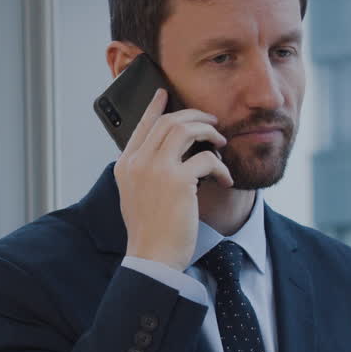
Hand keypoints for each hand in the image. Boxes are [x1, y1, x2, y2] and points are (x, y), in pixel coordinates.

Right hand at [115, 88, 231, 271]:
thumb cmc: (149, 231)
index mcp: (125, 166)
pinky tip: (225, 179)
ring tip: (221, 141)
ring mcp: (156, 170)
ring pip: (186, 130)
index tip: (165, 94)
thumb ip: (143, 172)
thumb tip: (165, 152)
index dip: (155, 107)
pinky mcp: (178, 181)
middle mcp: (137, 162)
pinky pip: (206, 158)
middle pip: (168, 122)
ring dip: (209, 132)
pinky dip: (220, 166)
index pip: (141, 126)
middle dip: (194, 116)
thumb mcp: (135, 196)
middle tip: (211, 120)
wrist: (152, 257)